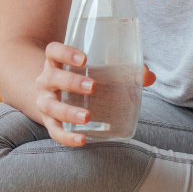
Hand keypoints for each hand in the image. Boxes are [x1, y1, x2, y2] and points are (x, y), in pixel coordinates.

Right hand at [35, 42, 155, 145]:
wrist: (51, 96)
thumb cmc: (77, 80)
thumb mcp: (91, 72)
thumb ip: (120, 72)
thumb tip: (148, 75)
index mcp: (55, 63)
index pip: (53, 52)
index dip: (65, 53)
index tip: (84, 59)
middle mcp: (46, 81)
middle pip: (51, 77)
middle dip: (71, 82)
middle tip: (92, 87)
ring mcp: (45, 102)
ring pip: (50, 106)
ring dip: (67, 111)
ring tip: (87, 117)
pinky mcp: (49, 122)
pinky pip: (54, 131)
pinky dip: (66, 137)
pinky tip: (81, 140)